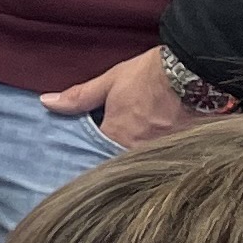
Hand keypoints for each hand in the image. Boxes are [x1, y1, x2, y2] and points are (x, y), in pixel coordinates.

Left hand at [40, 46, 208, 151]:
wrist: (195, 69)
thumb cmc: (151, 74)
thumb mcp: (110, 82)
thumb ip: (79, 97)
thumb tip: (47, 103)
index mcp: (117, 135)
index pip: (94, 156)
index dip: (87, 158)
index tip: (76, 165)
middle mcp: (138, 149)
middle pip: (119, 164)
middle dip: (111, 165)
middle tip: (101, 172)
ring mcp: (163, 151)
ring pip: (141, 164)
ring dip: (134, 165)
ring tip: (130, 164)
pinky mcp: (183, 148)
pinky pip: (165, 160)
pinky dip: (158, 159)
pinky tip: (157, 158)